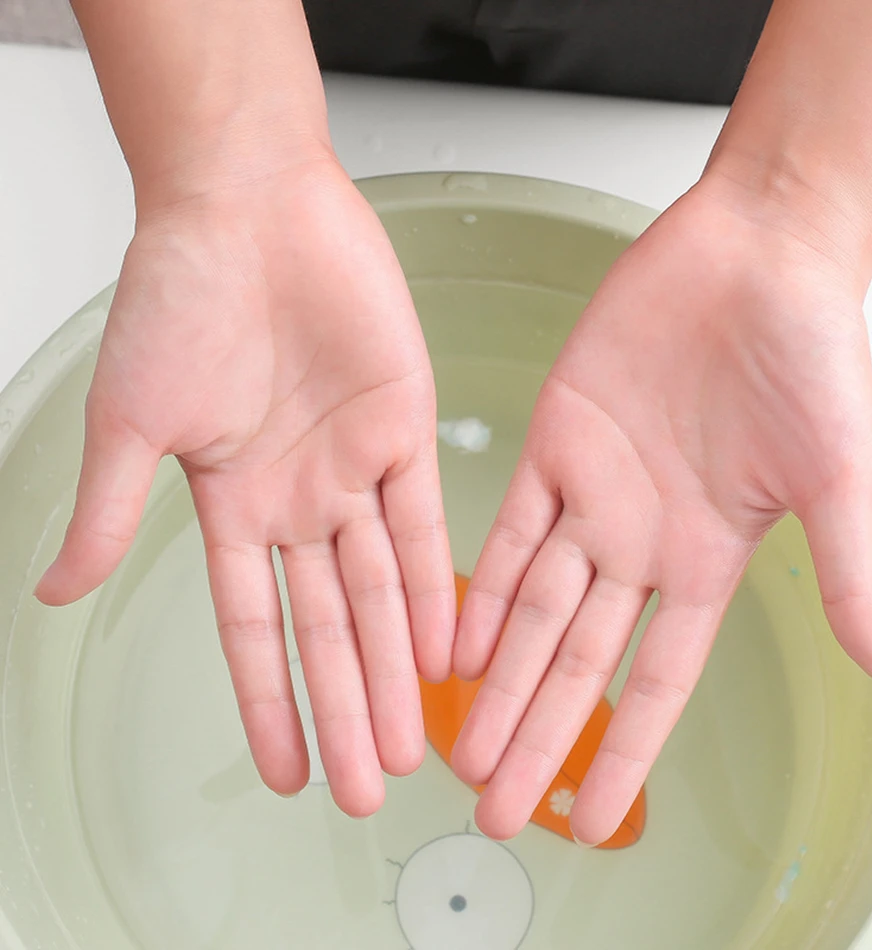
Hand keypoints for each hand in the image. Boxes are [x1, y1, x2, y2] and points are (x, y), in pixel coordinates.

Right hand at [35, 157, 454, 813]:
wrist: (246, 211)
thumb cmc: (180, 298)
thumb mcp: (131, 422)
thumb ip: (111, 515)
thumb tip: (52, 591)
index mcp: (233, 505)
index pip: (256, 630)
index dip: (270, 703)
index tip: (290, 771)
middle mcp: (301, 499)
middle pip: (331, 629)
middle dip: (348, 710)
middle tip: (367, 788)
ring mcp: (355, 469)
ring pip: (384, 592)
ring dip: (398, 670)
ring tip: (413, 743)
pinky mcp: (405, 427)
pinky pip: (427, 525)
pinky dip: (439, 586)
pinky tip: (451, 649)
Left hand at [450, 179, 871, 844]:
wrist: (757, 254)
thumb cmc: (812, 355)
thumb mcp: (835, 480)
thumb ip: (844, 579)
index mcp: (704, 561)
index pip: (653, 682)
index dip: (620, 752)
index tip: (590, 820)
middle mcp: (639, 541)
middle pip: (575, 661)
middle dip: (535, 735)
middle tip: (492, 808)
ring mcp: (592, 495)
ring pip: (530, 606)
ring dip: (496, 677)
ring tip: (460, 747)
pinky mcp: (553, 441)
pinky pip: (506, 528)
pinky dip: (477, 582)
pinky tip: (451, 640)